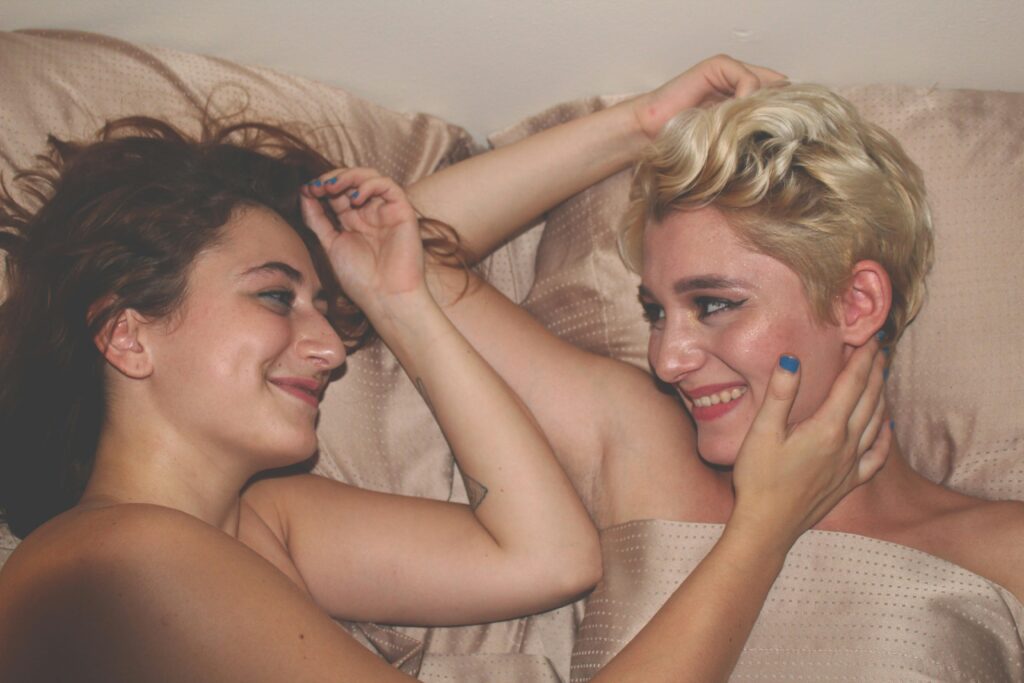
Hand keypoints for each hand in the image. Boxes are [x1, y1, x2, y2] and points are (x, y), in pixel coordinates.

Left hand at [301, 168, 425, 309]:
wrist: (386, 298)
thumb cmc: (360, 279)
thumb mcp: (330, 245)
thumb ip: (317, 220)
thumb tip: (303, 195)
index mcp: (353, 222)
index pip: (336, 194)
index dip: (321, 187)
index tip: (306, 190)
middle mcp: (370, 214)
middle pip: (352, 181)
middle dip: (332, 179)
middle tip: (317, 186)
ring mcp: (386, 211)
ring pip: (370, 177)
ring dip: (349, 176)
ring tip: (332, 187)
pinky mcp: (402, 211)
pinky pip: (388, 186)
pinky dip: (369, 184)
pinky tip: (355, 198)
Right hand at [633, 55, 786, 139]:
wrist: (652, 134)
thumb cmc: (687, 145)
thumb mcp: (730, 146)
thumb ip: (754, 134)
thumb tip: (788, 136)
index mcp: (745, 103)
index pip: (780, 102)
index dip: (787, 117)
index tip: (789, 138)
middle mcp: (741, 84)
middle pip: (778, 92)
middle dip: (779, 112)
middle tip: (781, 133)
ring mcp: (730, 73)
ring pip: (765, 85)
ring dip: (762, 108)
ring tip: (756, 129)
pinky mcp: (718, 67)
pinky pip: (747, 79)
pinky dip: (747, 97)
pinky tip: (736, 117)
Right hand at [729, 340, 890, 546]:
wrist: (768, 527)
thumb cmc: (759, 479)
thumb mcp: (762, 432)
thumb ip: (780, 394)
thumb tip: (792, 359)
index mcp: (827, 428)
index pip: (852, 384)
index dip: (863, 359)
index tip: (870, 338)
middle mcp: (846, 444)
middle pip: (869, 400)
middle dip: (876, 371)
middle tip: (880, 349)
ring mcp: (850, 465)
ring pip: (876, 423)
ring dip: (881, 397)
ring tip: (882, 377)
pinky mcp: (848, 483)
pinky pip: (876, 457)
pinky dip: (885, 438)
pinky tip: (887, 429)